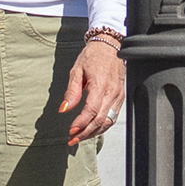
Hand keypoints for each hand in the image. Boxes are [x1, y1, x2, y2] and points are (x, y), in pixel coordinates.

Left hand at [58, 29, 126, 143]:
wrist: (110, 46)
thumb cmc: (93, 56)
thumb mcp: (76, 71)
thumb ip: (71, 92)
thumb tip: (64, 109)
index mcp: (100, 85)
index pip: (91, 111)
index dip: (81, 124)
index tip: (71, 131)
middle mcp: (112, 92)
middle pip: (99, 120)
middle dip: (85, 133)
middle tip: (72, 140)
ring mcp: (118, 96)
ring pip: (107, 121)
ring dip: (94, 132)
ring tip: (81, 137)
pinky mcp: (120, 97)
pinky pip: (113, 117)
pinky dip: (103, 126)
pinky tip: (93, 129)